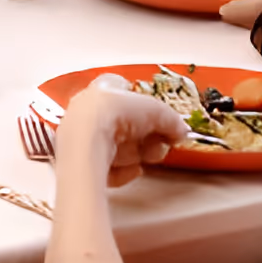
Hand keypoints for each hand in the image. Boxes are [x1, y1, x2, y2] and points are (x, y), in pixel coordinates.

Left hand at [56, 82, 188, 187]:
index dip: (148, 109)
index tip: (165, 121)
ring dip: (136, 155)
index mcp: (104, 90)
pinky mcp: (81, 161)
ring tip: (146, 157)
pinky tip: (130, 171)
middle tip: (159, 144)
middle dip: (146, 139)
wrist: (87, 139)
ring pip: (118, 149)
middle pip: (126, 127)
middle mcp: (90, 111)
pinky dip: (122, 172)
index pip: (128, 95)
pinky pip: (108, 169)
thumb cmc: (112, 114)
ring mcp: (84, 137)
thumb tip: (180, 130)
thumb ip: (172, 120)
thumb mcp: (157, 110)